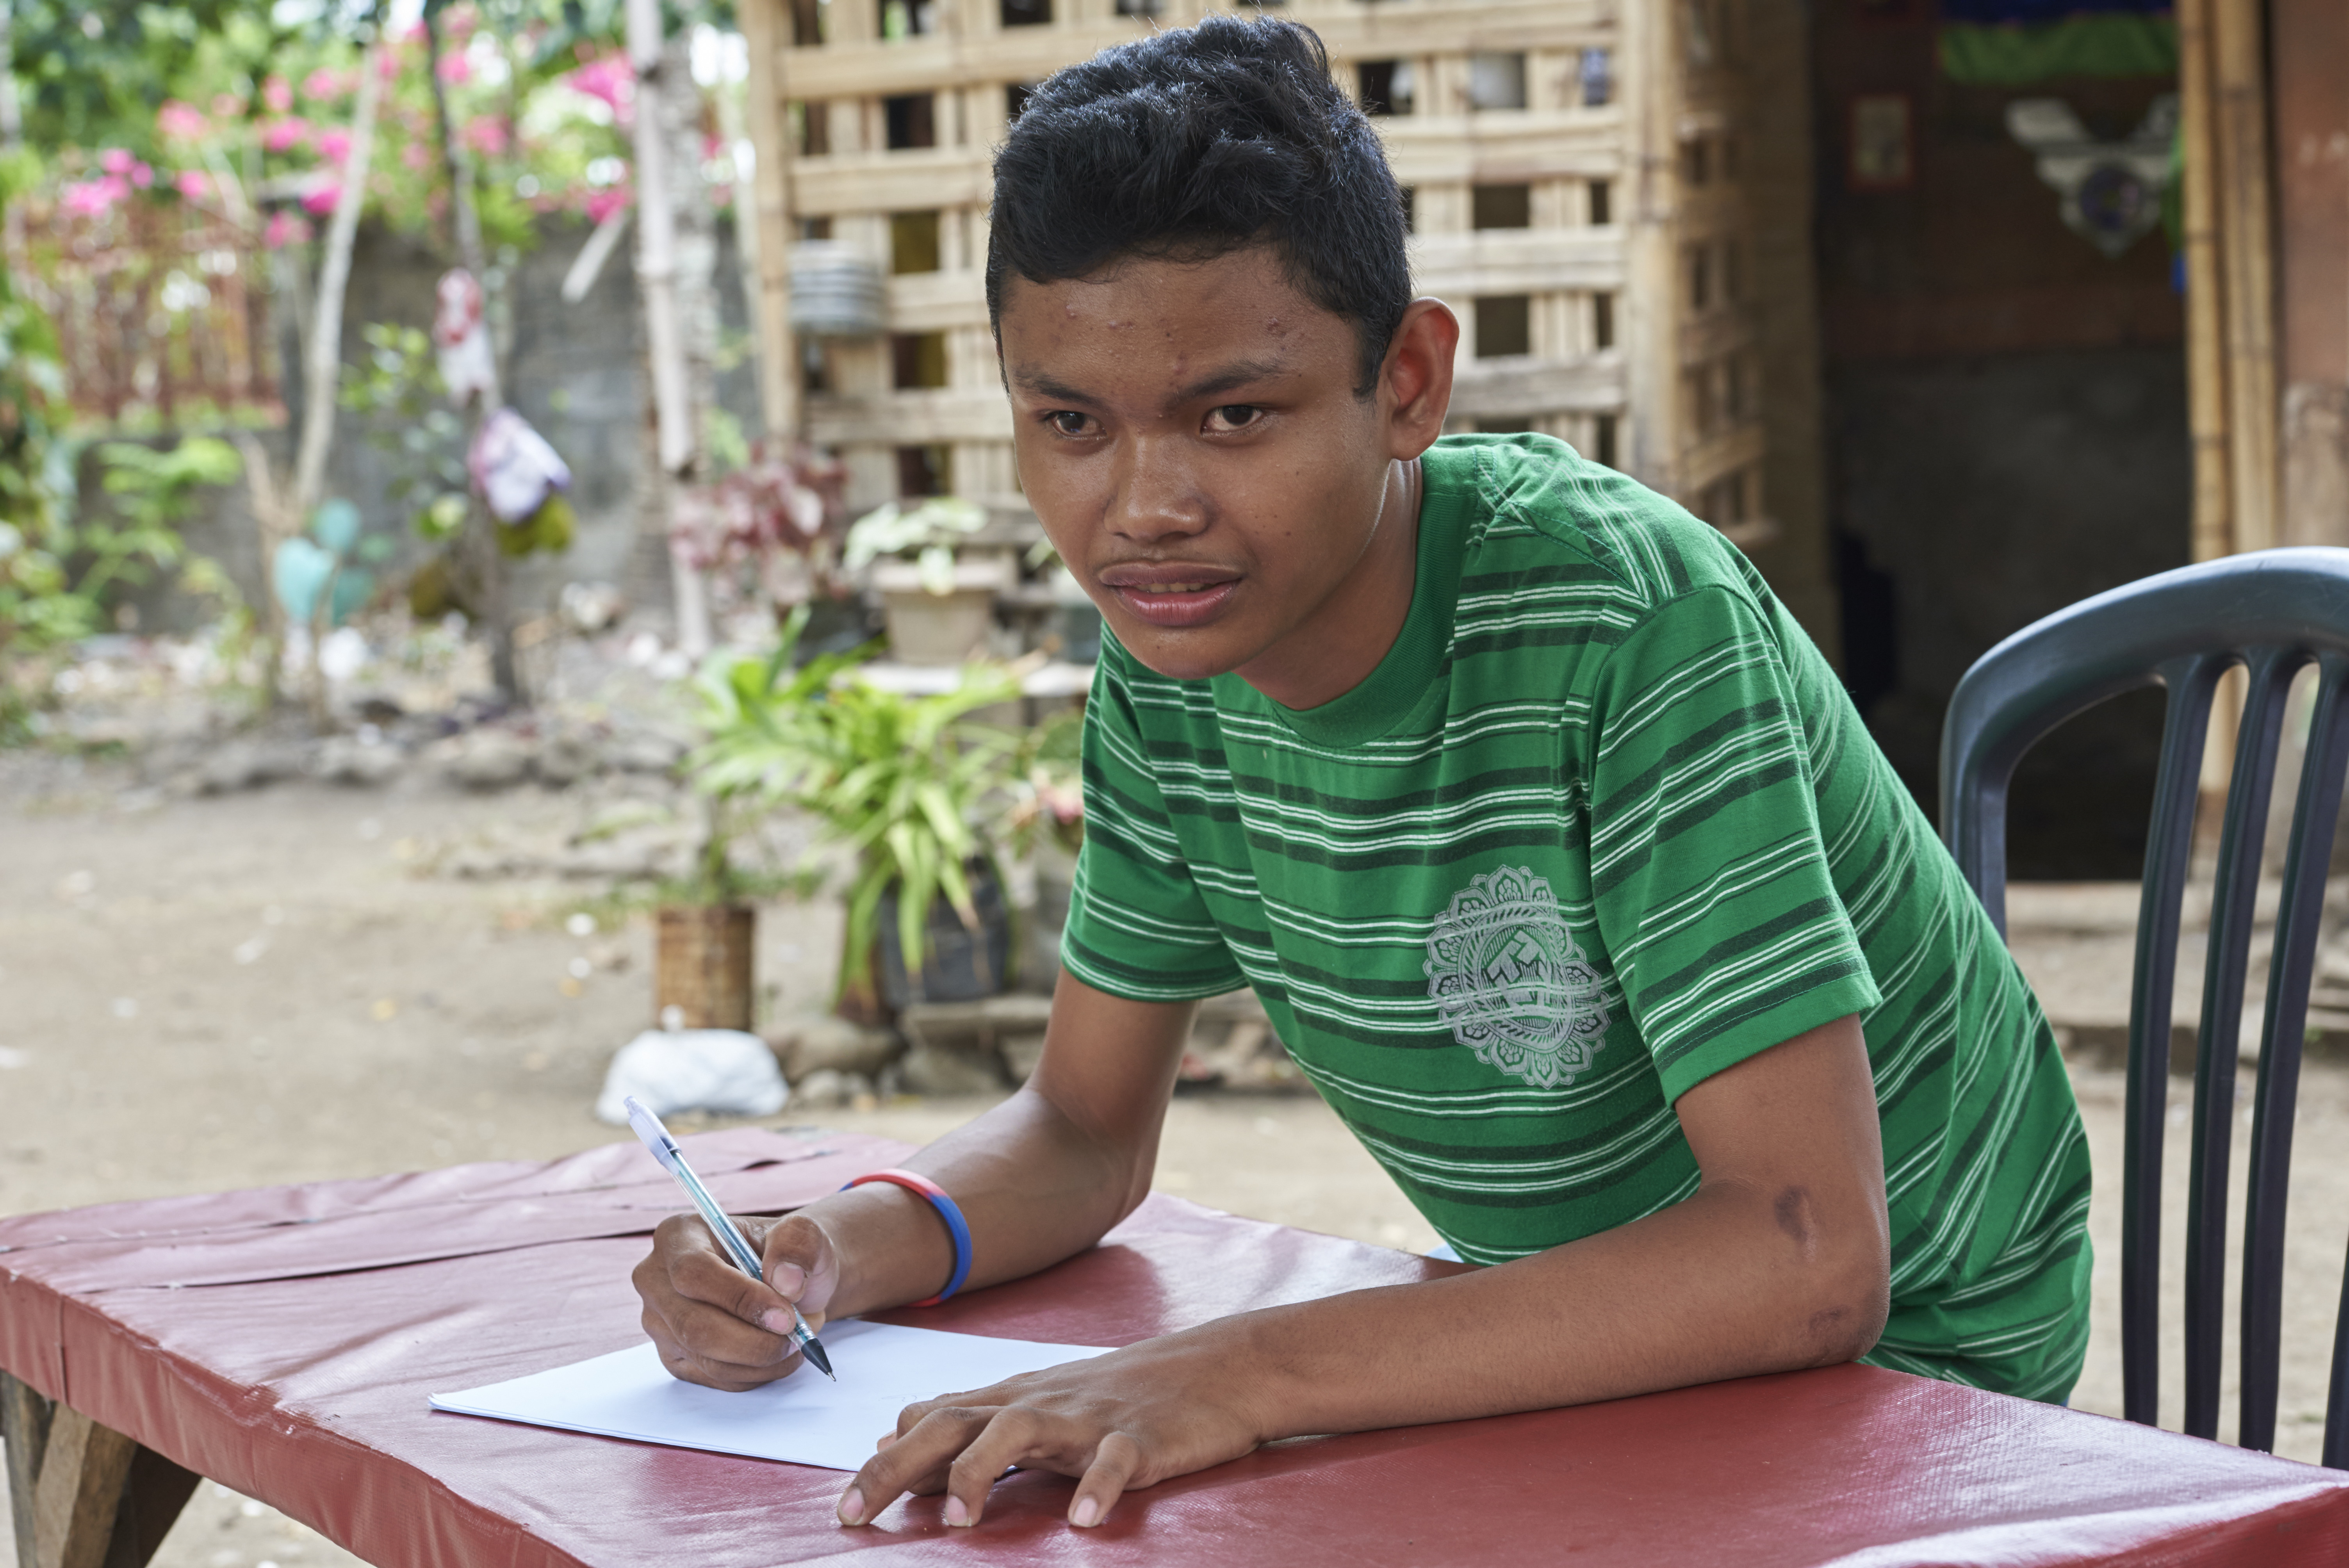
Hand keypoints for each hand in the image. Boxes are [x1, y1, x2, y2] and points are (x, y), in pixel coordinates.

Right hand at [632, 1211, 839, 1390]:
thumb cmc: (788, 1254)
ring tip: (793, 1344)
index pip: (694, 1272)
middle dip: (753, 1341)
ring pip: (705, 1358)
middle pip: (693, 1325)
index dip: (740, 1298)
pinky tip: (775, 1356)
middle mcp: (657, 1279)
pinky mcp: (674, 1357)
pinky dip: (753, 1374)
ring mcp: (660, 1322)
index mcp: (679, 1235)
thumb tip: (786, 1282)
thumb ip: (798, 1243)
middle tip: (795, 1338)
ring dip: (759, 1361)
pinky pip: (712, 1378)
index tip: (785, 1316)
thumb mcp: (804, 1234)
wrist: (789, 1282)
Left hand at [835, 1327, 1268, 1530]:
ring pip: (1021, 1429)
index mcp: (1016, 1399)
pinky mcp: (1142, 1436)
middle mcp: (1041, 1403)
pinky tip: (1084, 1521)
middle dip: (898, 1467)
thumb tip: (895, 1434)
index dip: (885, 1461)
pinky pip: (1117, 1460)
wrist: (1218, 1368)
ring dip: (982, 1470)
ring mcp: (1091, 1417)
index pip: (934, 1420)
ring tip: (958, 1519)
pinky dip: (1098, 1487)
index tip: (844, 1506)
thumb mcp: (1040, 1401)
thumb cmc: (1123, 1392)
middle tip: (853, 1514)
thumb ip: (971, 1419)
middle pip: (955, 1423)